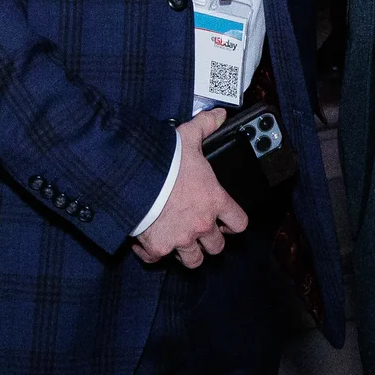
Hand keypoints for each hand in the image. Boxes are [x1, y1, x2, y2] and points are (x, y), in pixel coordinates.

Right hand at [132, 109, 247, 267]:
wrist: (135, 178)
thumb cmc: (165, 160)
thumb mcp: (188, 137)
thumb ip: (205, 126)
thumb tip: (219, 114)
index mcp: (214, 201)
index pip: (239, 222)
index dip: (234, 223)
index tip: (226, 222)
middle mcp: (201, 224)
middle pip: (217, 247)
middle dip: (210, 241)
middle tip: (200, 231)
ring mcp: (180, 239)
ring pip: (193, 260)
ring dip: (188, 253)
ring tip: (179, 241)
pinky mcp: (157, 247)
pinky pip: (158, 259)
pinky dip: (154, 252)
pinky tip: (149, 241)